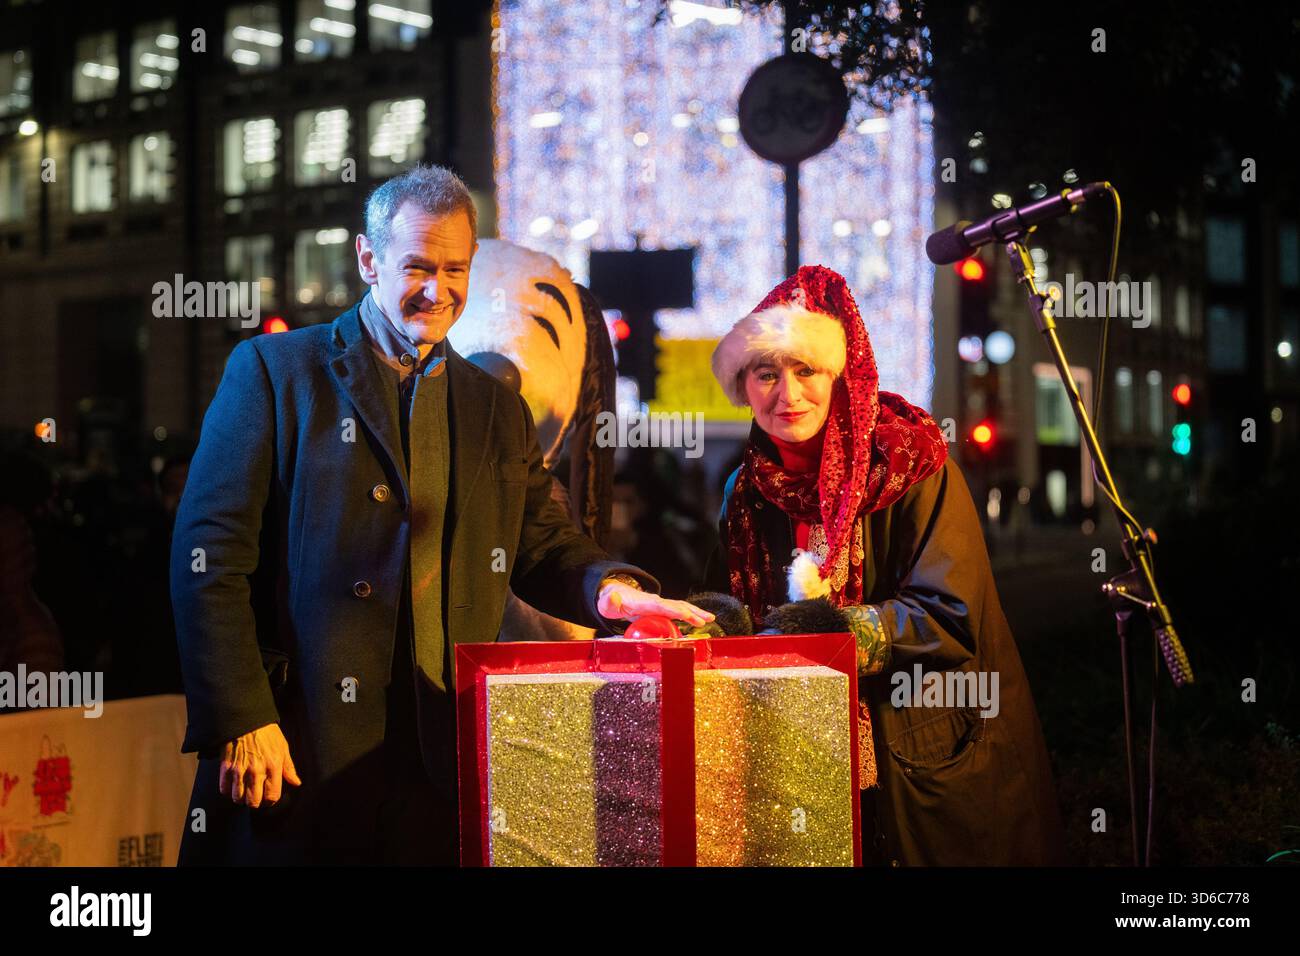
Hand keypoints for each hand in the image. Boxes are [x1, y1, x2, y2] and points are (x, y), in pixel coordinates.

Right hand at [218, 722, 301, 808]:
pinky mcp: (226, 767)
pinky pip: (224, 789)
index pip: (272, 796)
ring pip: (238, 798)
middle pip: (253, 801)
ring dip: (241, 799)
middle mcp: (256, 770)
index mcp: (273, 765)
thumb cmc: (266, 733)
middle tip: (255, 797)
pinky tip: (233, 786)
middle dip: (255, 803)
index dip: (270, 801)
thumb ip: (289, 768)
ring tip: (244, 792)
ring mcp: (240, 769)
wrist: (246, 719)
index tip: (268, 798)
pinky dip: (228, 791)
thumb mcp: (283, 748)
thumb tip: (296, 783)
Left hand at [597, 582, 715, 628]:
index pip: (659, 606)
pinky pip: (678, 611)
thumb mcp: (605, 602)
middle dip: (691, 612)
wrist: (614, 594)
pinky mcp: (661, 608)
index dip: (673, 611)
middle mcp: (654, 601)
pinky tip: (701, 621)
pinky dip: (691, 614)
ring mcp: (659, 604)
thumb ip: (610, 602)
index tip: (686, 615)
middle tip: (705, 619)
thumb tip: (614, 598)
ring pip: (680, 606)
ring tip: (710, 618)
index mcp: (642, 602)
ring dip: (695, 612)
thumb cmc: (610, 601)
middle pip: (675, 606)